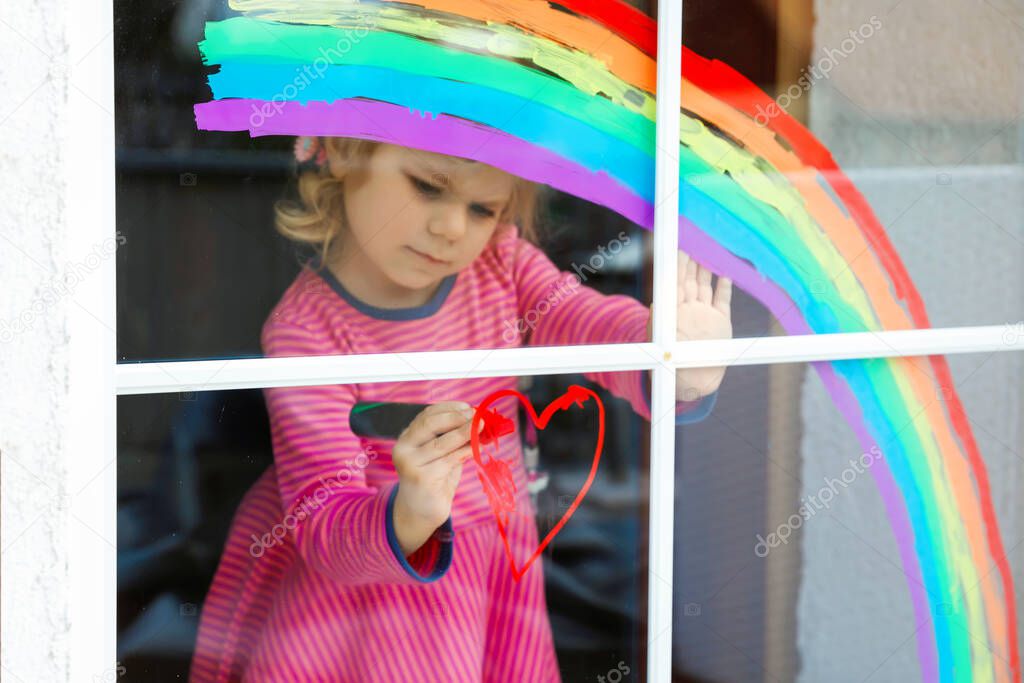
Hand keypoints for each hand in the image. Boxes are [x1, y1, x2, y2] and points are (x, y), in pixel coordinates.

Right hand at [391, 402, 481, 551]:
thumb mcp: (441, 455)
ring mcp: (411, 464)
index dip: (448, 408)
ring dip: (465, 432)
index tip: (468, 407)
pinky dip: (466, 450)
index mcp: (406, 438)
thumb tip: (477, 420)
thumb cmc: (434, 480)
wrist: (421, 512)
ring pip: (442, 442)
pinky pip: (449, 460)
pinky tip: (477, 447)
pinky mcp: (422, 478)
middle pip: (430, 424)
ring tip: (481, 427)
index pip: (426, 415)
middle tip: (476, 417)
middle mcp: (404, 449)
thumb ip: (452, 438)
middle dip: (456, 418)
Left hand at [647, 252, 732, 399]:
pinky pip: (722, 301)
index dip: (677, 267)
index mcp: (674, 311)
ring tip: (707, 252)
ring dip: (706, 270)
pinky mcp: (721, 322)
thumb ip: (660, 324)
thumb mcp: (660, 341)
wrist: (691, 381)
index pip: (675, 283)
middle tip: (693, 242)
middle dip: (691, 262)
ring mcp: (705, 314)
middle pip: (689, 280)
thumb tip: (654, 308)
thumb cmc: (670, 362)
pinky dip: (724, 288)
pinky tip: (725, 275)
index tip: (678, 250)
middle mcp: (689, 309)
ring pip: (705, 286)